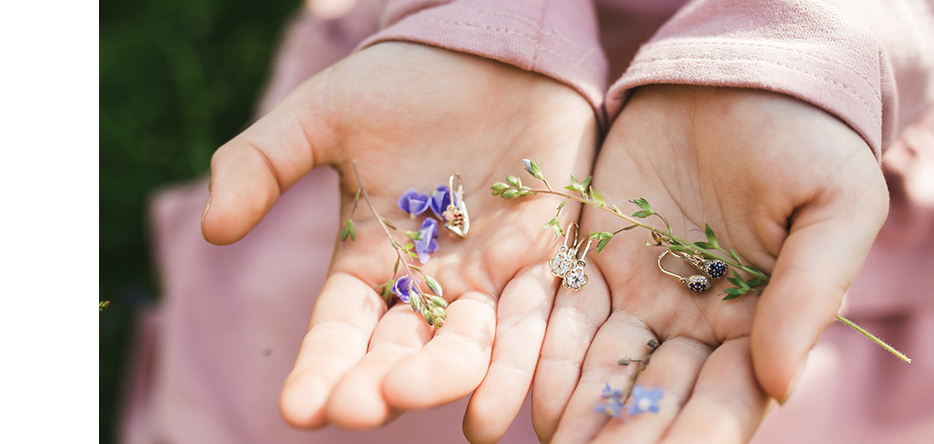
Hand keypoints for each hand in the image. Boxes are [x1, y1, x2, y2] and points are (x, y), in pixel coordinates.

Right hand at [200, 42, 596, 442]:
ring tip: (413, 397)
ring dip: (442, 378)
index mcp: (370, 262)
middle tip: (358, 407)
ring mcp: (489, 276)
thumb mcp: (322, 115)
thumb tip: (212, 229)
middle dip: (378, 384)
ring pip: (468, 346)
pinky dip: (518, 361)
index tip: (298, 408)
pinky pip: (535, 317)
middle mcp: (430, 283)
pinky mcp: (545, 256)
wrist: (491, 47)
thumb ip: (263, 165)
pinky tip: (496, 406)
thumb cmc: (404, 81)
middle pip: (401, 350)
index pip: (340, 329)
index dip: (320, 368)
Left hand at [530, 85, 887, 442]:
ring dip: (587, 417)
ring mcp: (646, 295)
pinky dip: (552, 361)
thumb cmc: (810, 138)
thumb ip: (810, 294)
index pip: (730, 399)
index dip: (698, 436)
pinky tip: (539, 403)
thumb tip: (779, 383)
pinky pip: (569, 319)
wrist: (745, 72)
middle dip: (632, 438)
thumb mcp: (835, 208)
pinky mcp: (597, 260)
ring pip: (610, 371)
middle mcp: (700, 324)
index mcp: (764, 323)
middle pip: (662, 398)